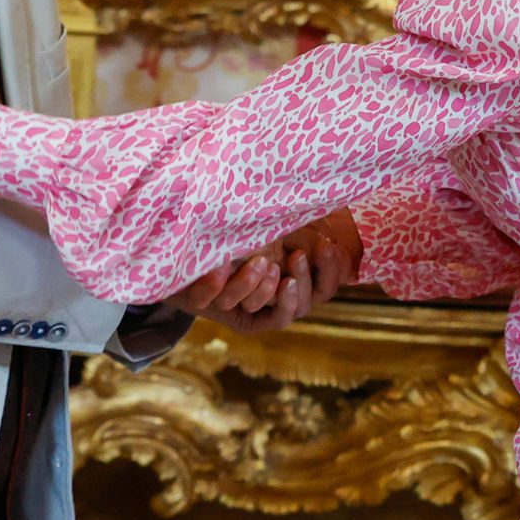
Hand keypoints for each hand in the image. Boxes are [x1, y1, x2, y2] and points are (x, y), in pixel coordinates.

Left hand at [171, 211, 360, 334]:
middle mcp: (270, 298)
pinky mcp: (211, 307)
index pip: (323, 289)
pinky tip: (220, 264)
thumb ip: (303, 224)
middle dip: (302, 281)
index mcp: (291, 279)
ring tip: (262, 262)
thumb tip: (335, 210)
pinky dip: (219, 286)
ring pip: (261, 309)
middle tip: (295, 255)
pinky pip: (220, 303)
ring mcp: (241, 305)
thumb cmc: (238, 226)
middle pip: (301, 306)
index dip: (330, 272)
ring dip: (263, 290)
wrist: (184, 239)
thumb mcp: (275, 223)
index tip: (327, 246)